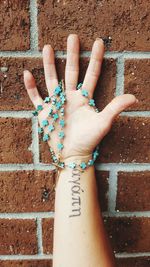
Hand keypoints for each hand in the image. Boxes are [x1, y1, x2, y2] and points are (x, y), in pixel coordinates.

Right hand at [23, 34, 137, 159]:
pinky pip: (36, 97)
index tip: (98, 42)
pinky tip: (27, 74)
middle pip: (71, 72)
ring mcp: (56, 103)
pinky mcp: (44, 112)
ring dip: (49, 65)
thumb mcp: (103, 122)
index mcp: (85, 98)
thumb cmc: (89, 139)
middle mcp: (70, 97)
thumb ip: (115, 108)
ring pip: (52, 80)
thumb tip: (135, 97)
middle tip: (73, 37)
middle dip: (72, 54)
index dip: (95, 59)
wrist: (73, 154)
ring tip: (48, 48)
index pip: (92, 74)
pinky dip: (31, 87)